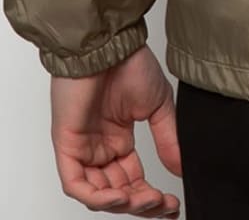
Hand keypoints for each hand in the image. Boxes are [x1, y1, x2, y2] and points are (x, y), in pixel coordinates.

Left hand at [50, 44, 182, 215]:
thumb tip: (181, 170)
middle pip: (117, 192)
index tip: (171, 205)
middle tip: (162, 206)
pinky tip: (120, 196)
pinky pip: (76, 184)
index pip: (133, 180)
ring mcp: (82, 148)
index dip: (150, 197)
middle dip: (140, 204)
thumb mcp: (157, 106)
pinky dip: (97, 197)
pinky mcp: (67, 146)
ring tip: (146, 200)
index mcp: (118, 140)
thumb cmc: (129, 64)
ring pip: (96, 194)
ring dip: (122, 203)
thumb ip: (167, 139)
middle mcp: (99, 148)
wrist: (110, 44)